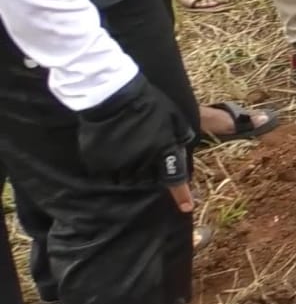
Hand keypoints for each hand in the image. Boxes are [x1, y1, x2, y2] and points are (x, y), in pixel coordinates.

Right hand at [76, 76, 194, 211]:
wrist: (112, 96)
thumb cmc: (148, 104)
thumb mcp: (174, 117)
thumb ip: (180, 135)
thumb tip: (185, 147)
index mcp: (163, 150)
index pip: (175, 178)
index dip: (181, 195)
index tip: (187, 207)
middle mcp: (142, 161)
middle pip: (148, 179)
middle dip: (149, 170)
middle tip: (144, 150)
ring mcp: (120, 163)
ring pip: (127, 178)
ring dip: (130, 169)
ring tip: (128, 147)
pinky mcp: (101, 162)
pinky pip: (108, 171)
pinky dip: (111, 163)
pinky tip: (113, 145)